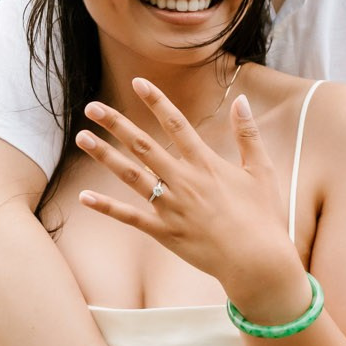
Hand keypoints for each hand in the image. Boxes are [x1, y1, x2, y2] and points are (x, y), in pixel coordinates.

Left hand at [76, 82, 303, 307]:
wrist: (257, 262)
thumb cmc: (264, 217)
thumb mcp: (262, 171)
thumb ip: (248, 134)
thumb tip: (242, 100)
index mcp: (206, 164)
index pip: (176, 124)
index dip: (156, 102)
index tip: (137, 83)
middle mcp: (183, 181)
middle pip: (143, 146)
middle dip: (116, 124)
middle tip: (92, 107)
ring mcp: (171, 207)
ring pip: (131, 176)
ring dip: (105, 156)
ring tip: (82, 138)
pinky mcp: (164, 232)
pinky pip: (130, 217)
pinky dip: (107, 207)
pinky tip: (84, 197)